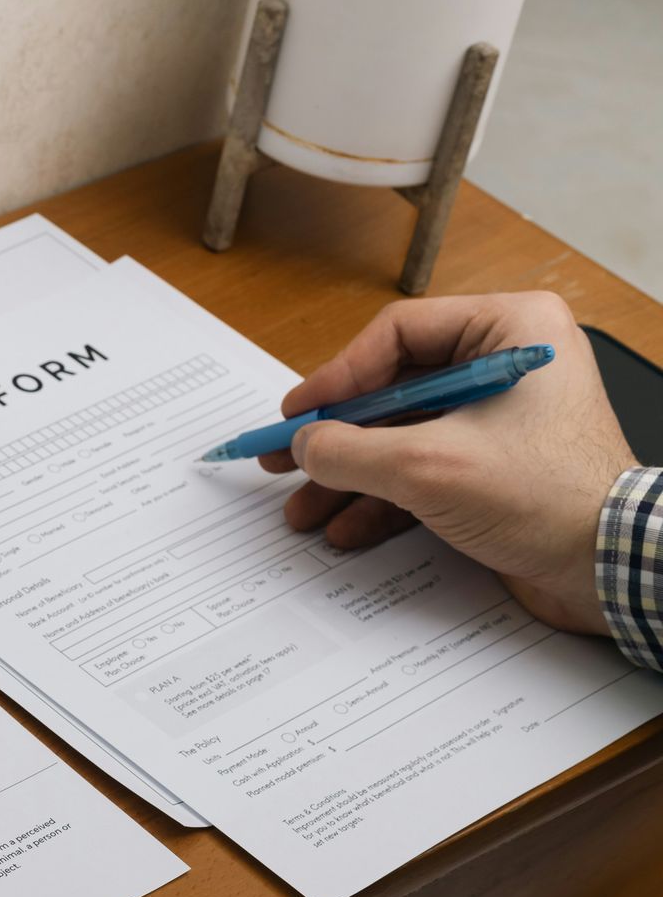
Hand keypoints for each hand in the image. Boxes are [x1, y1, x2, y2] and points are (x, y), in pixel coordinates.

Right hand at [261, 292, 634, 633]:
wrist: (611, 566)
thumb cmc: (550, 498)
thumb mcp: (425, 467)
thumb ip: (349, 450)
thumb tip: (304, 444)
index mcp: (511, 330)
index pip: (398, 334)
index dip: (337, 375)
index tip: (299, 413)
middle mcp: (509, 364)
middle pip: (394, 389)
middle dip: (336, 437)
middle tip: (286, 457)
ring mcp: (503, 418)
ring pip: (403, 436)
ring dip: (350, 476)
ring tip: (305, 508)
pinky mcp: (497, 465)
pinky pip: (424, 469)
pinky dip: (384, 498)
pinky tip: (348, 526)